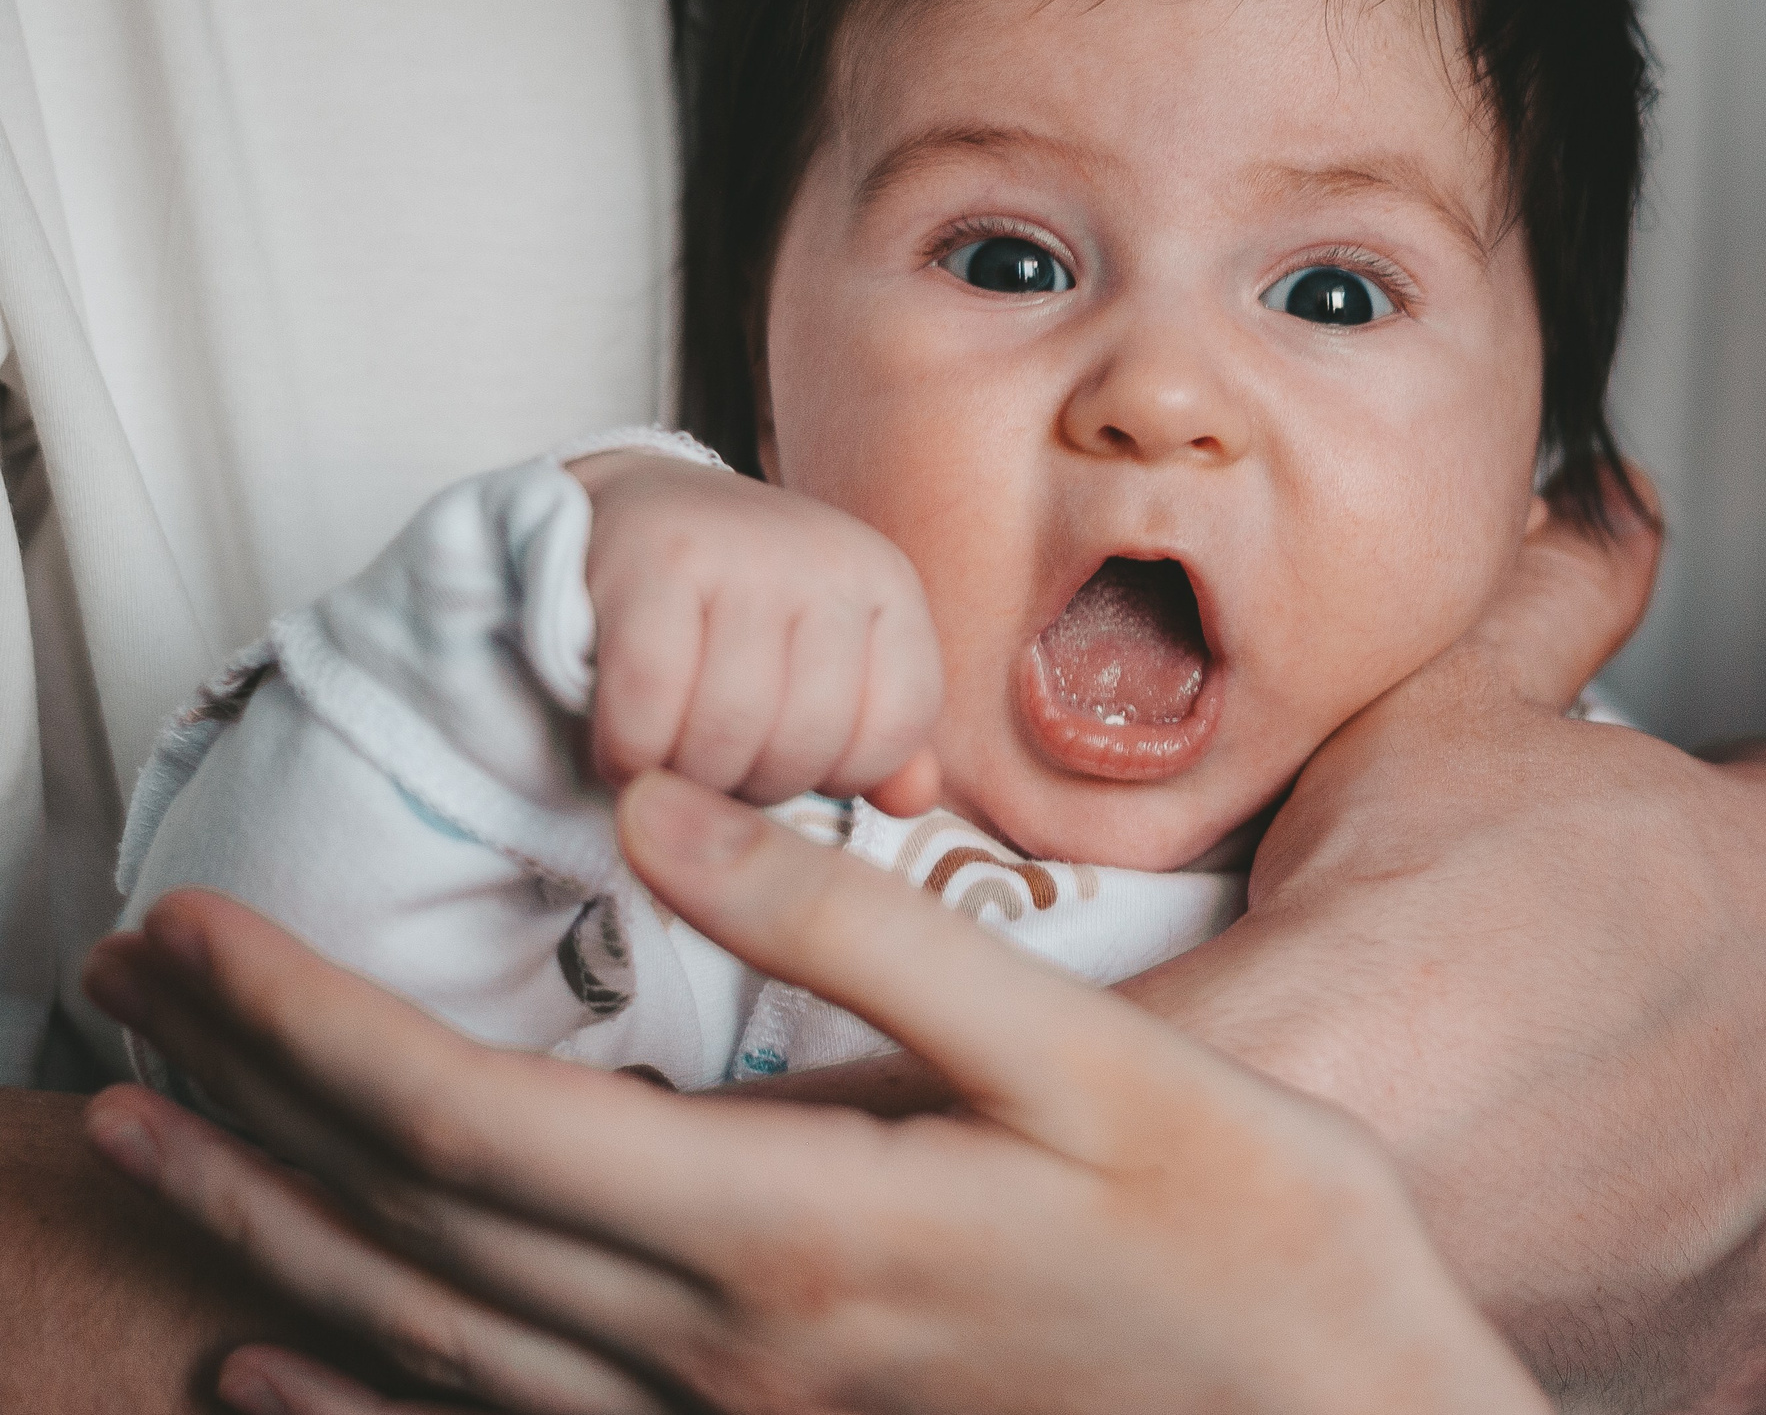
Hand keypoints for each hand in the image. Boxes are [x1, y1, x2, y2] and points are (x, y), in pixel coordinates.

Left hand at [81, 773, 1548, 1414]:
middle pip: (411, 1223)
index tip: (188, 934)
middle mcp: (722, 1353)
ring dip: (264, 1239)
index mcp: (790, 1229)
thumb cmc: (1249, 1234)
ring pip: (432, 1339)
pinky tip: (278, 1364)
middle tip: (112, 998)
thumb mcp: (1085, 1051)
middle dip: (238, 1107)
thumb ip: (857, 931)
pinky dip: (369, 1390)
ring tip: (140, 1154)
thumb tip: (663, 811)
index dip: (301, 1022)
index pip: (466, 1116)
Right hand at [569, 452, 939, 808]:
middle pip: (809, 740)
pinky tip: (622, 751)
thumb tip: (915, 799)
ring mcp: (744, 551)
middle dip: (750, 784)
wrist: (627, 514)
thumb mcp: (819, 663)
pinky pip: (650, 701)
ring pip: (730, 728)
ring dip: (686, 777)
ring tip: (667, 758)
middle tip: (711, 766)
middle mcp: (829, 557)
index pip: (899, 725)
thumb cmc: (728, 613)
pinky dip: (630, 751)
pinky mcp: (656, 557)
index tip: (784, 756)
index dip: (839, 775)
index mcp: (886, 584)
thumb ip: (872, 735)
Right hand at [1103, 474, 1765, 1412]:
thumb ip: (1565, 588)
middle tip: (1573, 1005)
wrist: (1323, 1142)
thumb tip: (1617, 511)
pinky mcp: (1760, 1352)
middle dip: (1718, 999)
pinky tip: (1599, 1262)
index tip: (1622, 870)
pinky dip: (1700, 1299)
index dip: (1700, 836)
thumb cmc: (1387, 935)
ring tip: (1565, 1133)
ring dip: (1715, 1150)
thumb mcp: (1463, 694)